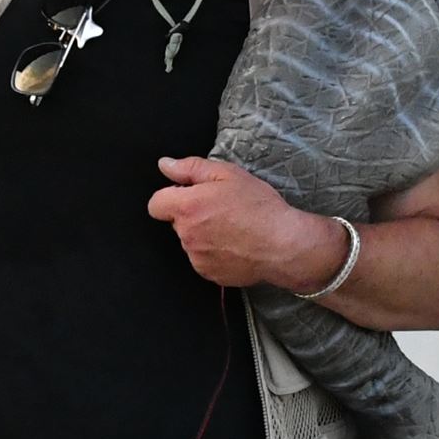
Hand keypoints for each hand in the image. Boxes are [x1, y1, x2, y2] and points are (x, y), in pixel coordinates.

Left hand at [147, 156, 342, 290]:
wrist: (283, 245)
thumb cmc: (259, 207)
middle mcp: (186, 235)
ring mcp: (196, 257)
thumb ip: (191, 168)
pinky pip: (203, 259)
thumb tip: (164, 165)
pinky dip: (214, 253)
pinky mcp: (208, 273)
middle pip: (176, 222)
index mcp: (187, 207)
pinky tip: (235, 245)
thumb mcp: (228, 174)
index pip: (155, 204)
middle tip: (222, 209)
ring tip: (233, 228)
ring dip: (203, 234)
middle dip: (192, 215)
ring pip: (190, 241)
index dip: (170, 197)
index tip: (190, 196)